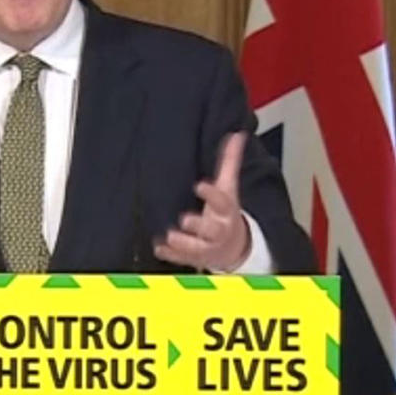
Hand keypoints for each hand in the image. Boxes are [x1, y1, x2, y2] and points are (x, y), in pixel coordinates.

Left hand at [153, 133, 249, 270]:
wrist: (235, 248)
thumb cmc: (227, 213)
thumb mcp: (229, 187)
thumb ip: (230, 162)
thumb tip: (237, 134)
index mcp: (227, 210)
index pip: (222, 201)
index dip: (211, 193)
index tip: (199, 185)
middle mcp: (219, 230)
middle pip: (212, 230)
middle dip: (198, 225)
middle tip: (183, 219)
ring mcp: (208, 246)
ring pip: (198, 248)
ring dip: (184, 244)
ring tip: (169, 236)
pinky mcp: (196, 258)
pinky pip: (183, 259)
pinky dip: (171, 255)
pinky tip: (159, 248)